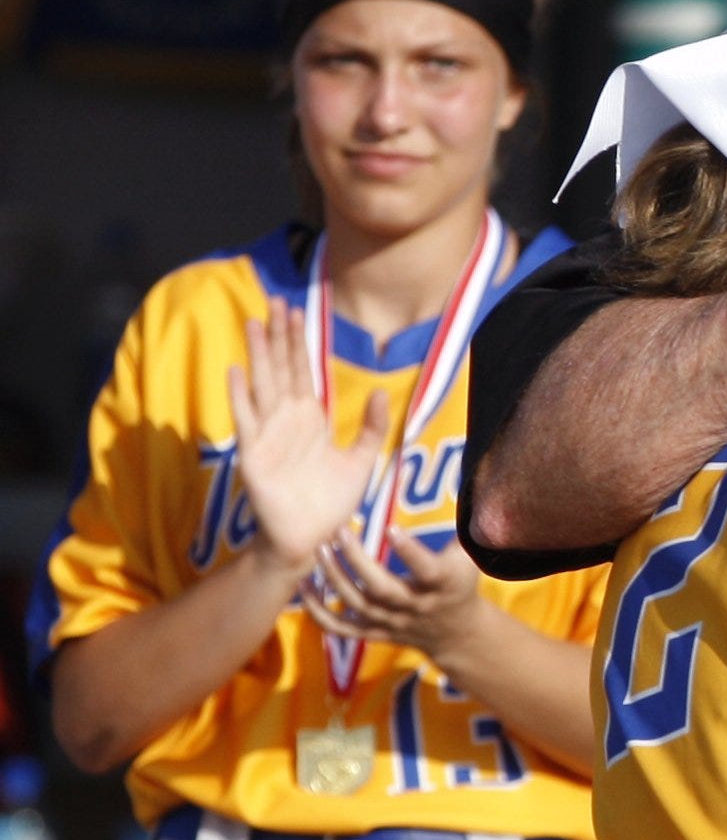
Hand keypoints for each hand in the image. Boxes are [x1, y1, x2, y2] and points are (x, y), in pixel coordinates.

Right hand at [228, 301, 387, 568]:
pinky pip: (247, 421)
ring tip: (253, 323)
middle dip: (277, 337)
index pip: (302, 370)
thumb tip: (377, 392)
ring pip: (262, 386)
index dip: (297, 341)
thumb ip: (369, 427)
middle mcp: (287, 420)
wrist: (310, 537)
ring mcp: (268, 435)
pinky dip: (241, 397)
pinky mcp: (254, 455)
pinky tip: (236, 372)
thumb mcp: (360, 460)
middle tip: (274, 302)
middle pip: (280, 369)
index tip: (294, 310)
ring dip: (257, 356)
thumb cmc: (330, 502)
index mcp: (309, 419)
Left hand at [303, 527, 493, 669]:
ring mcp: (393, 622)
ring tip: (319, 549)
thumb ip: (463, 529)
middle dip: (358, 561)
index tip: (392, 528)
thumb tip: (468, 488)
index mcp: (443, 585)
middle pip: (383, 589)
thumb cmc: (459, 582)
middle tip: (339, 531)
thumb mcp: (468, 557)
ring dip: (336, 578)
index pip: (427, 570)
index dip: (410, 552)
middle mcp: (416, 606)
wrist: (457, 632)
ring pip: (359, 604)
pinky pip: (341, 628)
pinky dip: (318, 613)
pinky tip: (304, 587)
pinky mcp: (374, 632)